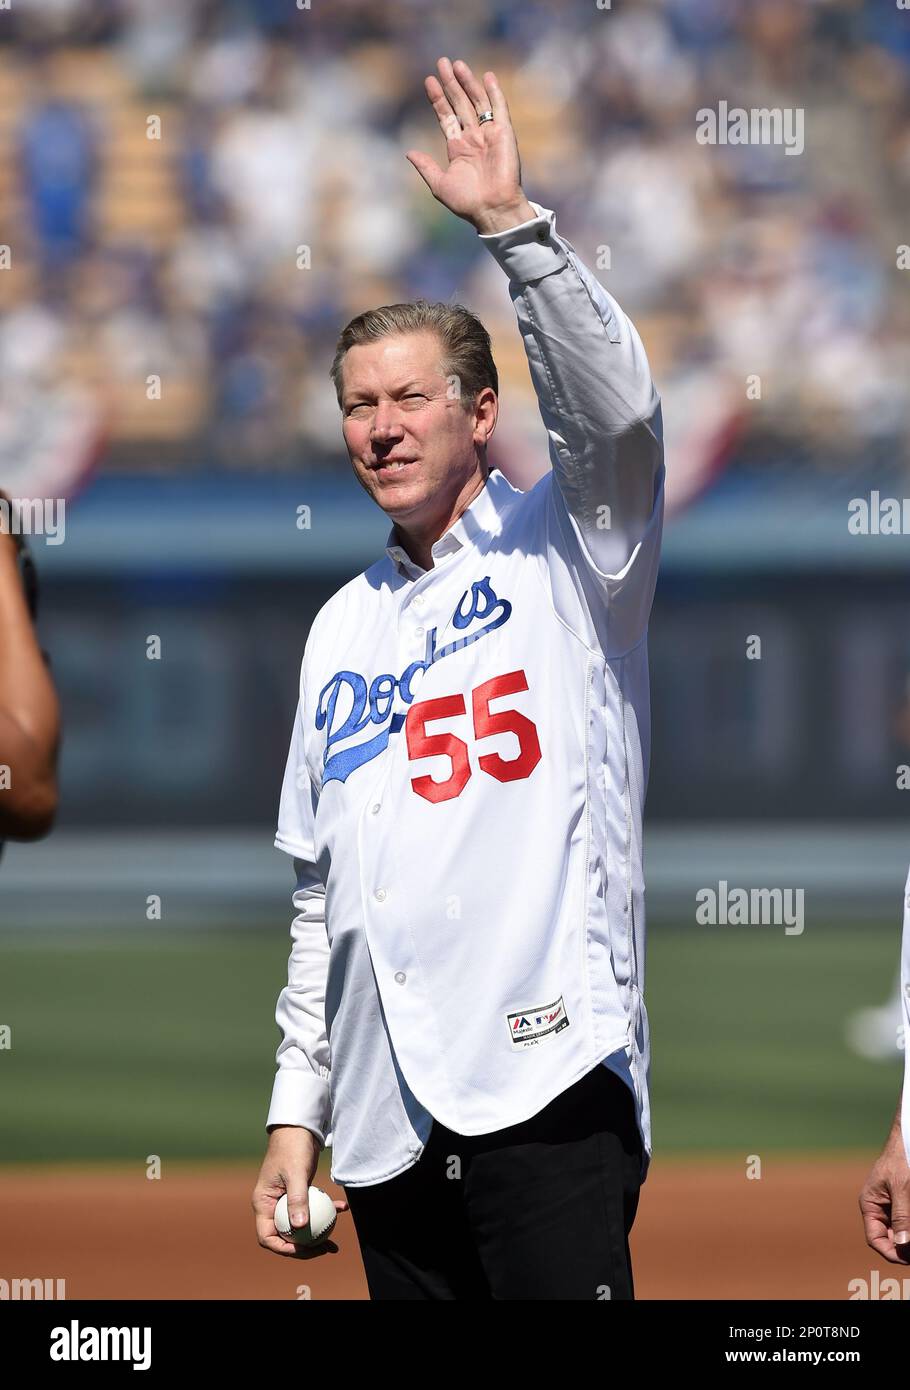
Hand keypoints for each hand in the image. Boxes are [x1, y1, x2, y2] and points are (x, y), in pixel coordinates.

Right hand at [252, 1125, 348, 1259]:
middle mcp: (272, 1205)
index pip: (267, 1236)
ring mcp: (285, 1200)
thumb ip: (297, 1199)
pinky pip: (311, 1208)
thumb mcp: (295, 1173)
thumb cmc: (292, 1147)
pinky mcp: (299, 1193)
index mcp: (263, 1203)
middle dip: (304, 1247)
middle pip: (285, 1235)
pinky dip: (325, 1210)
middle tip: (324, 1248)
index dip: (283, 1248)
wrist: (300, 1126)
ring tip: (334, 1242)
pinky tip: (342, 1208)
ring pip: (300, 1225)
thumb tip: (299, 1227)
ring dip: (316, 1233)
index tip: (303, 1248)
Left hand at [406, 57, 535, 234]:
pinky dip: (494, 92)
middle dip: (451, 83)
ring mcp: (489, 134)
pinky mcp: (504, 133)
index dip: (438, 99)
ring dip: (468, 82)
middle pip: (460, 103)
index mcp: (458, 148)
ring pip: (477, 101)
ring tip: (457, 64)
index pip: (446, 116)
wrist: (492, 209)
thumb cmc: (467, 202)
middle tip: (441, 62)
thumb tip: (408, 153)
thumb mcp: (439, 184)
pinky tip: (487, 77)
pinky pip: (499, 108)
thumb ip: (426, 167)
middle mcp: (473, 138)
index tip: (429, 81)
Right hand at [859, 1127, 909, 1263]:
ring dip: (907, 1237)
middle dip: (903, 1246)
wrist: (908, 1139)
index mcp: (870, 1204)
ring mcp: (891, 1206)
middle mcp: (879, 1208)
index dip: (891, 1252)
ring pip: (899, 1231)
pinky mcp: (903, 1202)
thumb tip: (901, 1245)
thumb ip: (901, 1217)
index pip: (875, 1239)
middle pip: (889, 1238)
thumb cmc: (901, 1159)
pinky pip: (905, 1221)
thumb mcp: (902, 1189)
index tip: (908, 1259)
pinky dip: (909, 1227)